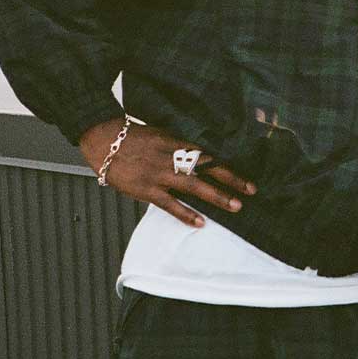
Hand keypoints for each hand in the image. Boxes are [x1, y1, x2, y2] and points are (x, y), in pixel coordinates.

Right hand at [80, 117, 256, 227]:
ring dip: (217, 196)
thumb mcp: (163, 136)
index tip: (245, 177)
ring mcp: (161, 174)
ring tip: (235, 206)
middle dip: (232, 180)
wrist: (106, 140)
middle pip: (209, 169)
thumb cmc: (135, 138)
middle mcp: (175, 158)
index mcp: (179, 144)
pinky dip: (185, 213)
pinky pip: (170, 204)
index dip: (229, 167)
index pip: (210, 156)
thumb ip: (180, 148)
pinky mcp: (147, 189)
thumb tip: (199, 158)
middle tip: (251, 191)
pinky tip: (200, 222)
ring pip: (195, 186)